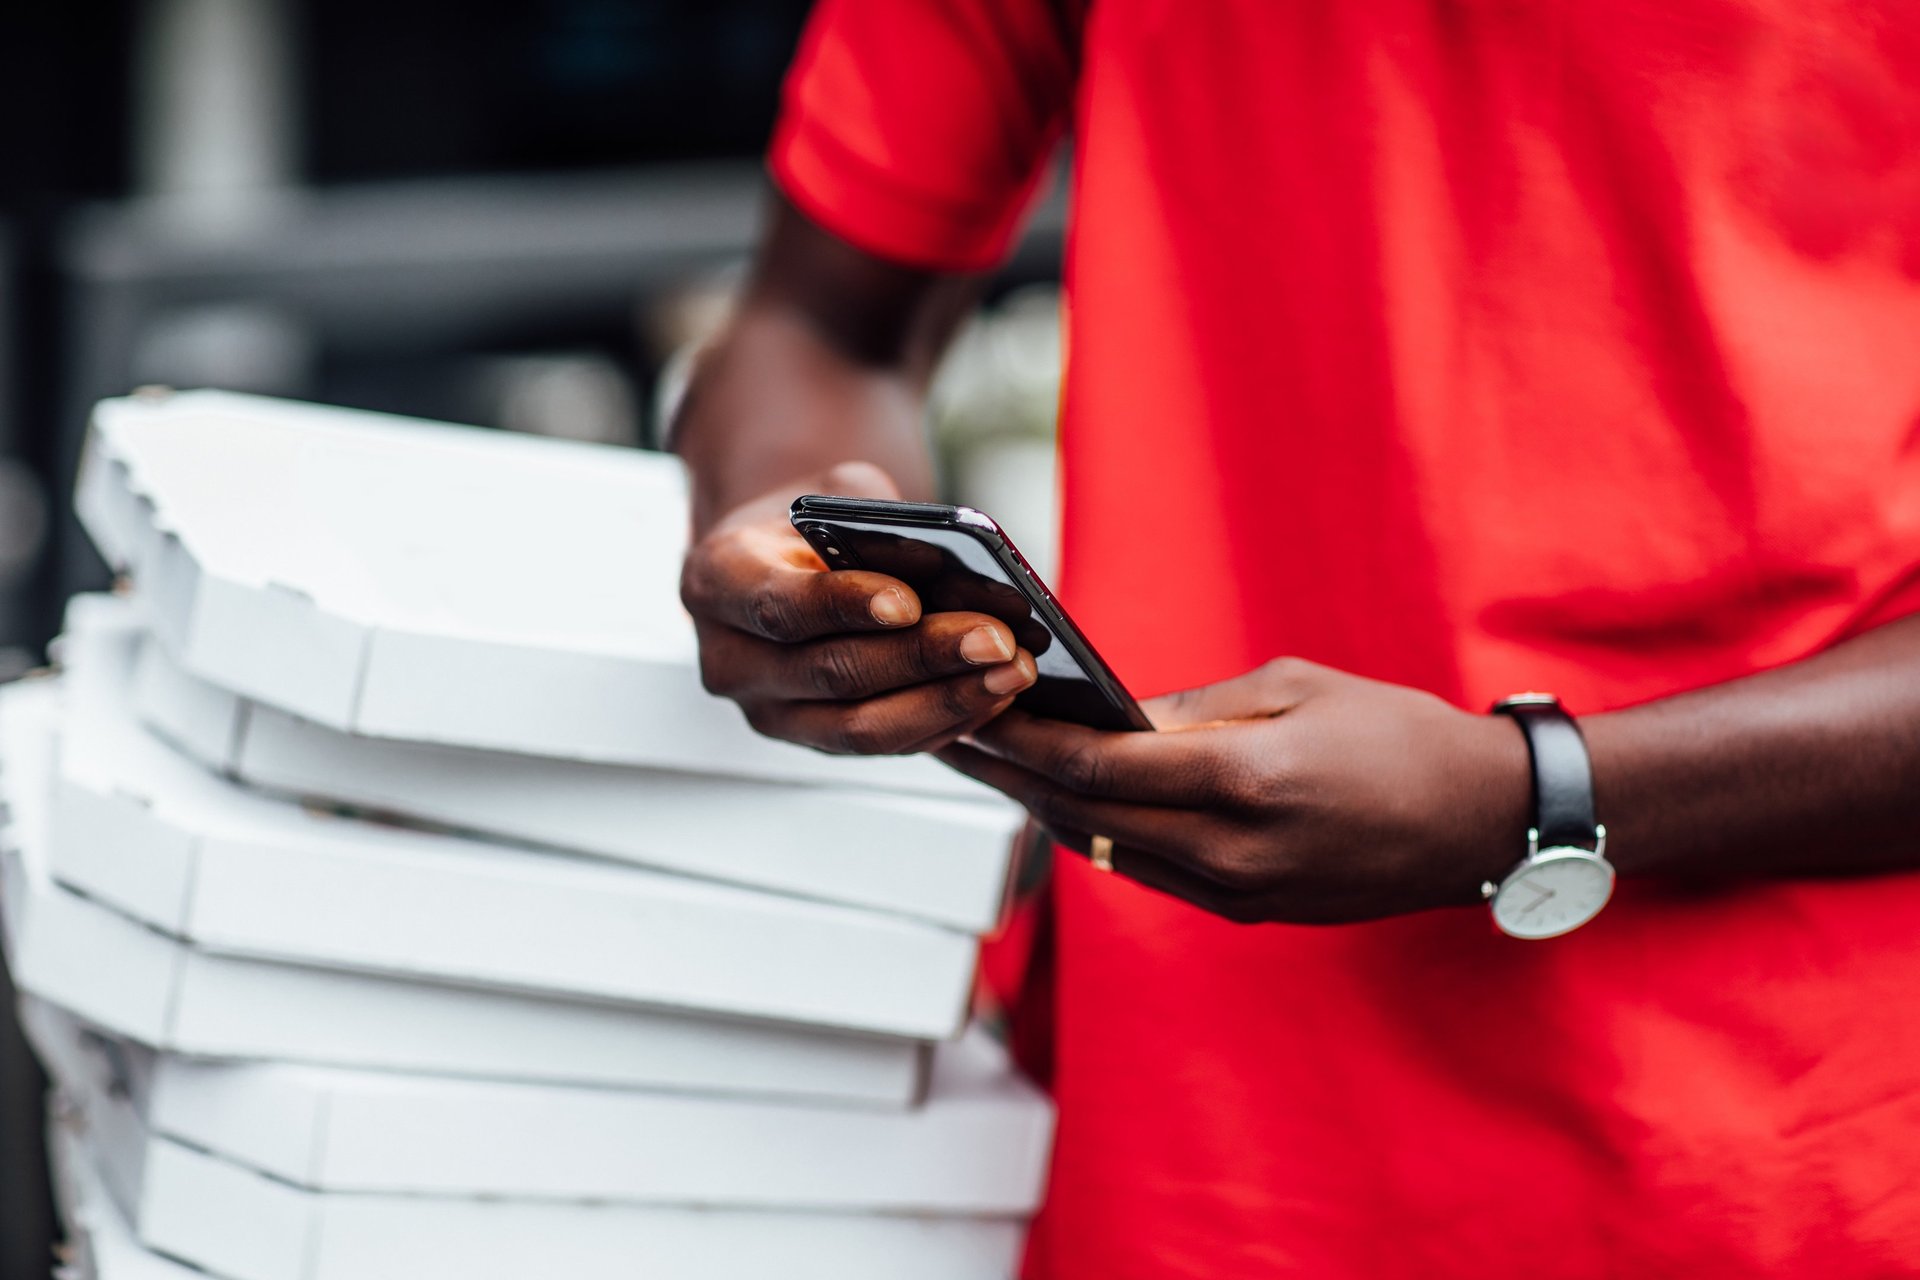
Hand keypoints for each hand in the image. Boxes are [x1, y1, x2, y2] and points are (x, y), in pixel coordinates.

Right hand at [680, 462, 1037, 754]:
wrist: (782, 563)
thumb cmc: (808, 524)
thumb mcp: (832, 493)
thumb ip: (874, 520)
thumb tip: (953, 564)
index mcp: (716, 582)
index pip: (778, 605)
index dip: (842, 606)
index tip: (908, 602)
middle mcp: (730, 661)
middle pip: (830, 673)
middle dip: (920, 659)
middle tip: (994, 639)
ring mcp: (770, 713)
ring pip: (860, 728)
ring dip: (945, 703)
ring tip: (1011, 671)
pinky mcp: (815, 740)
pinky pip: (885, 744)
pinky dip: (946, 723)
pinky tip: (996, 694)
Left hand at [936, 658, 1531, 922]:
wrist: (1483, 823)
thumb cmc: (1399, 735)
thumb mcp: (1296, 687)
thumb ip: (1195, 706)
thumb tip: (1113, 715)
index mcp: (1246, 783)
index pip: (1100, 769)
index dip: (1026, 741)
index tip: (974, 711)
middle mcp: (1233, 853)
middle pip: (1085, 817)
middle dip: (1012, 776)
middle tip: (955, 736)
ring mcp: (1240, 894)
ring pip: (1107, 851)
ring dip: (1047, 809)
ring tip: (996, 766)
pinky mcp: (1250, 913)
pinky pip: (1150, 872)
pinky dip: (1100, 834)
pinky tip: (1071, 802)